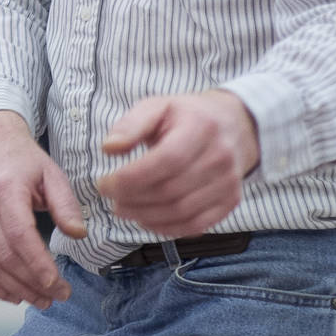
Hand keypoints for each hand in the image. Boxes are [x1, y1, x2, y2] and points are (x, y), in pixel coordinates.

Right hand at [0, 110, 87, 309]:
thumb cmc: (24, 161)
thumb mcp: (52, 174)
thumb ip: (66, 204)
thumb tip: (78, 234)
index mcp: (5, 191)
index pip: (19, 236)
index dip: (38, 265)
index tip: (58, 284)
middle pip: (4, 257)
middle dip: (33, 283)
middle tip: (59, 296)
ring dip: (16, 290)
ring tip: (42, 300)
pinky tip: (15, 295)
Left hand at [96, 90, 258, 237]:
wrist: (232, 126)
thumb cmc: (185, 117)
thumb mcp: (156, 107)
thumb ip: (130, 125)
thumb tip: (109, 148)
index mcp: (200, 128)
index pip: (166, 161)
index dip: (131, 178)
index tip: (103, 183)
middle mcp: (220, 157)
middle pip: (171, 191)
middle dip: (132, 199)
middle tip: (109, 198)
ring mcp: (228, 183)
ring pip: (182, 212)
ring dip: (145, 216)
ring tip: (122, 208)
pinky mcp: (230, 202)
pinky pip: (196, 225)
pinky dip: (166, 228)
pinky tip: (145, 219)